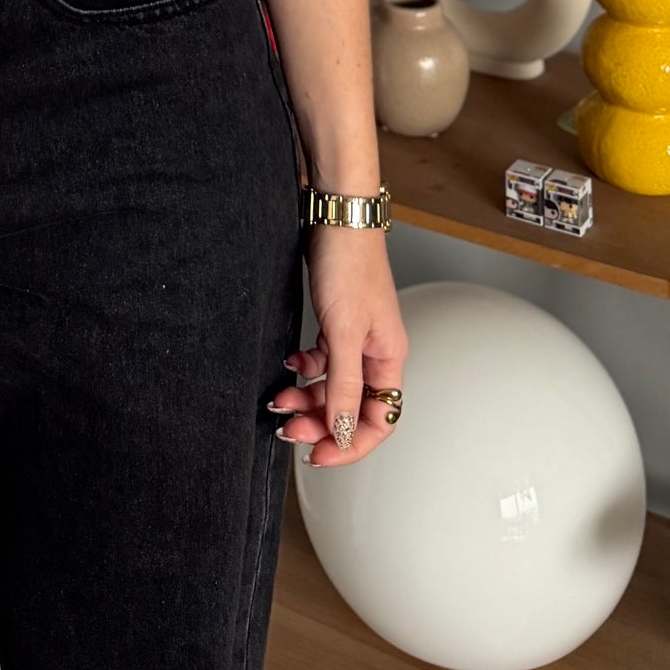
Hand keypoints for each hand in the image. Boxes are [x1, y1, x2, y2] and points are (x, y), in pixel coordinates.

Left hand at [270, 228, 406, 467]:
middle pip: (352, 407)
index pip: (379, 420)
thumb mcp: (343, 332)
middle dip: (321, 423)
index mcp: (388, 358)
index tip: (319, 454)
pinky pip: (322, 361)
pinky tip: (289, 366)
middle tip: (289, 429)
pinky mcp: (336, 322)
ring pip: (333, 386)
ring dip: (308, 398)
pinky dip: (305, 369)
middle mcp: (375, 352)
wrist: (335, 215)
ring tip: (281, 400)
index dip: (350, 444)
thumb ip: (345, 384)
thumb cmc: (349, 262)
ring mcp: (355, 338)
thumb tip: (345, 431)